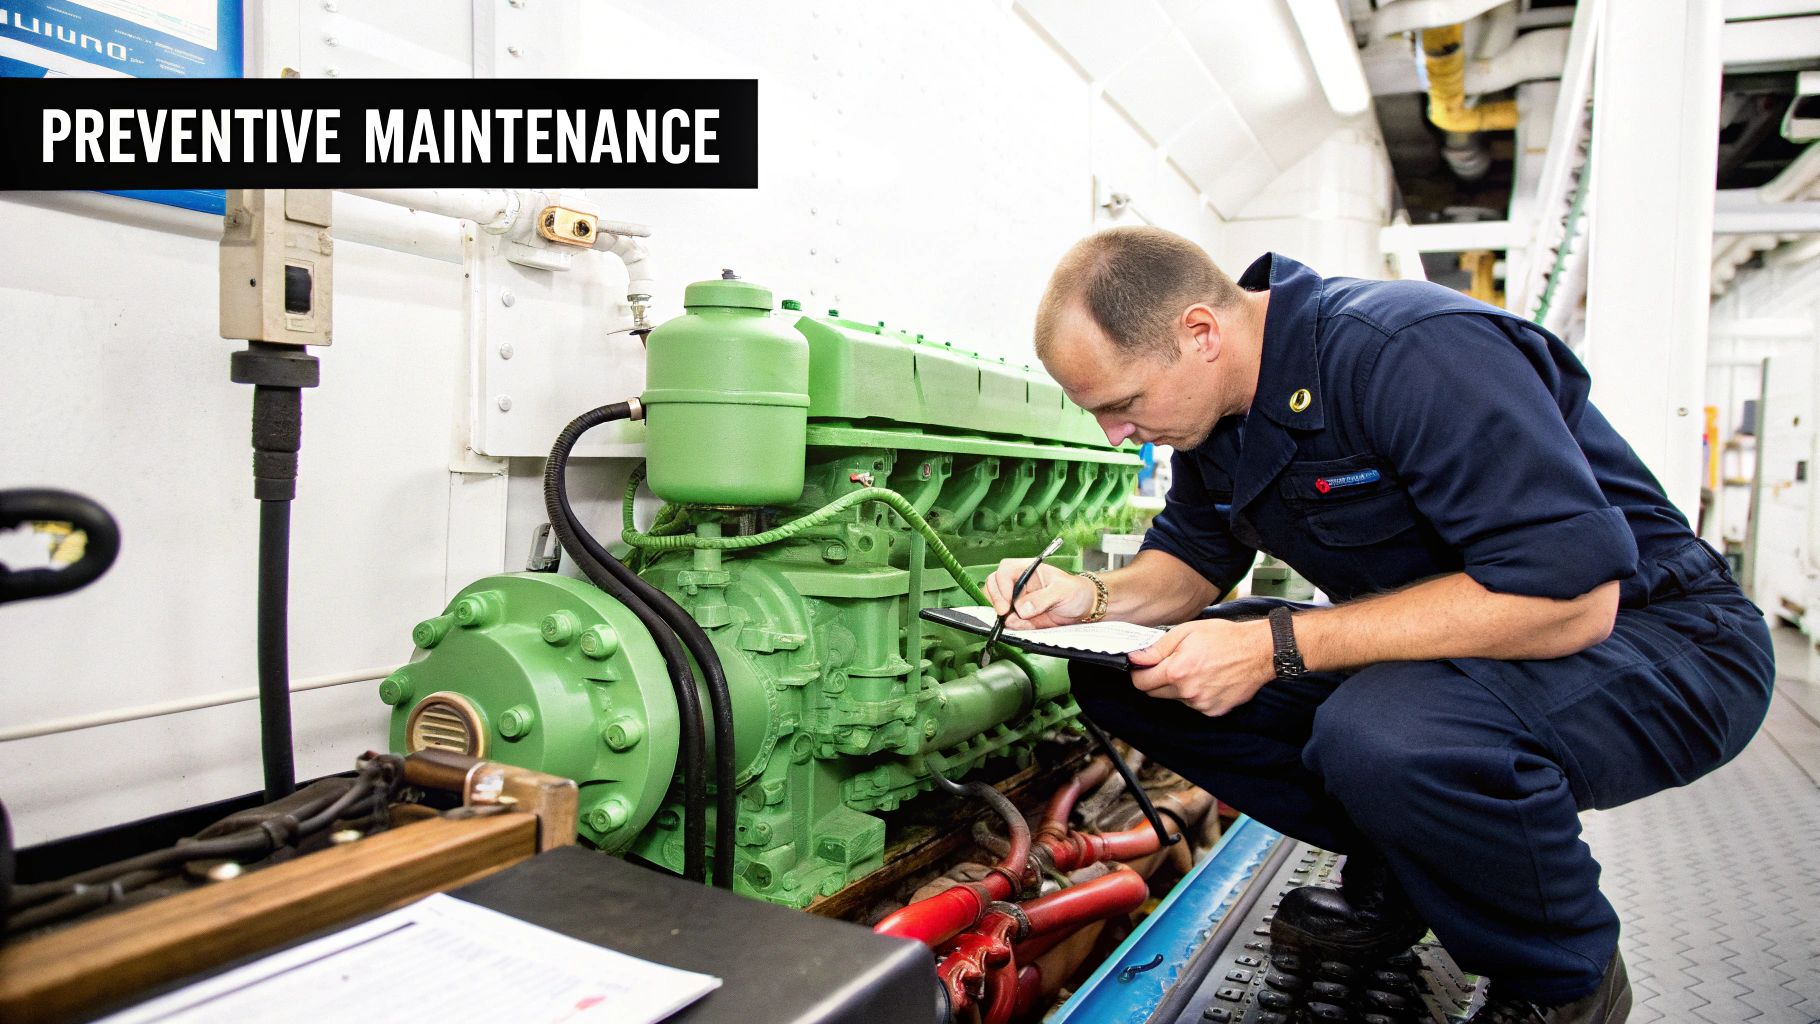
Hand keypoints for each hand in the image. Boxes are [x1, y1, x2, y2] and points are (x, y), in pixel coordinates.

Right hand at [985, 558, 1093, 628]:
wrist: (1085, 608)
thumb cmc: (1076, 591)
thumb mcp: (1063, 591)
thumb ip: (1042, 598)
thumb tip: (1021, 609)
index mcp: (1028, 570)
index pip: (1005, 571)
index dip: (1002, 586)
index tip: (1009, 602)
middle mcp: (1020, 584)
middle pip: (994, 585)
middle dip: (996, 599)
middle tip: (1005, 613)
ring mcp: (1018, 600)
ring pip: (997, 604)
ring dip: (1002, 614)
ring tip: (1017, 621)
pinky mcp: (1021, 617)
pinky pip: (1009, 621)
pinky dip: (1012, 626)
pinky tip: (1023, 626)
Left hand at [1127, 618, 1275, 715]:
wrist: (1258, 651)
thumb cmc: (1224, 637)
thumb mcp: (1186, 632)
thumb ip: (1157, 648)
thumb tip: (1135, 658)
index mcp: (1176, 671)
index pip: (1141, 683)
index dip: (1139, 673)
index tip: (1144, 666)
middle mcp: (1187, 692)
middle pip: (1156, 693)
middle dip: (1158, 679)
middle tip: (1172, 664)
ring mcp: (1201, 704)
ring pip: (1176, 699)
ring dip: (1178, 687)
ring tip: (1196, 669)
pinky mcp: (1214, 711)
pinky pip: (1194, 705)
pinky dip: (1196, 694)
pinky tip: (1208, 679)